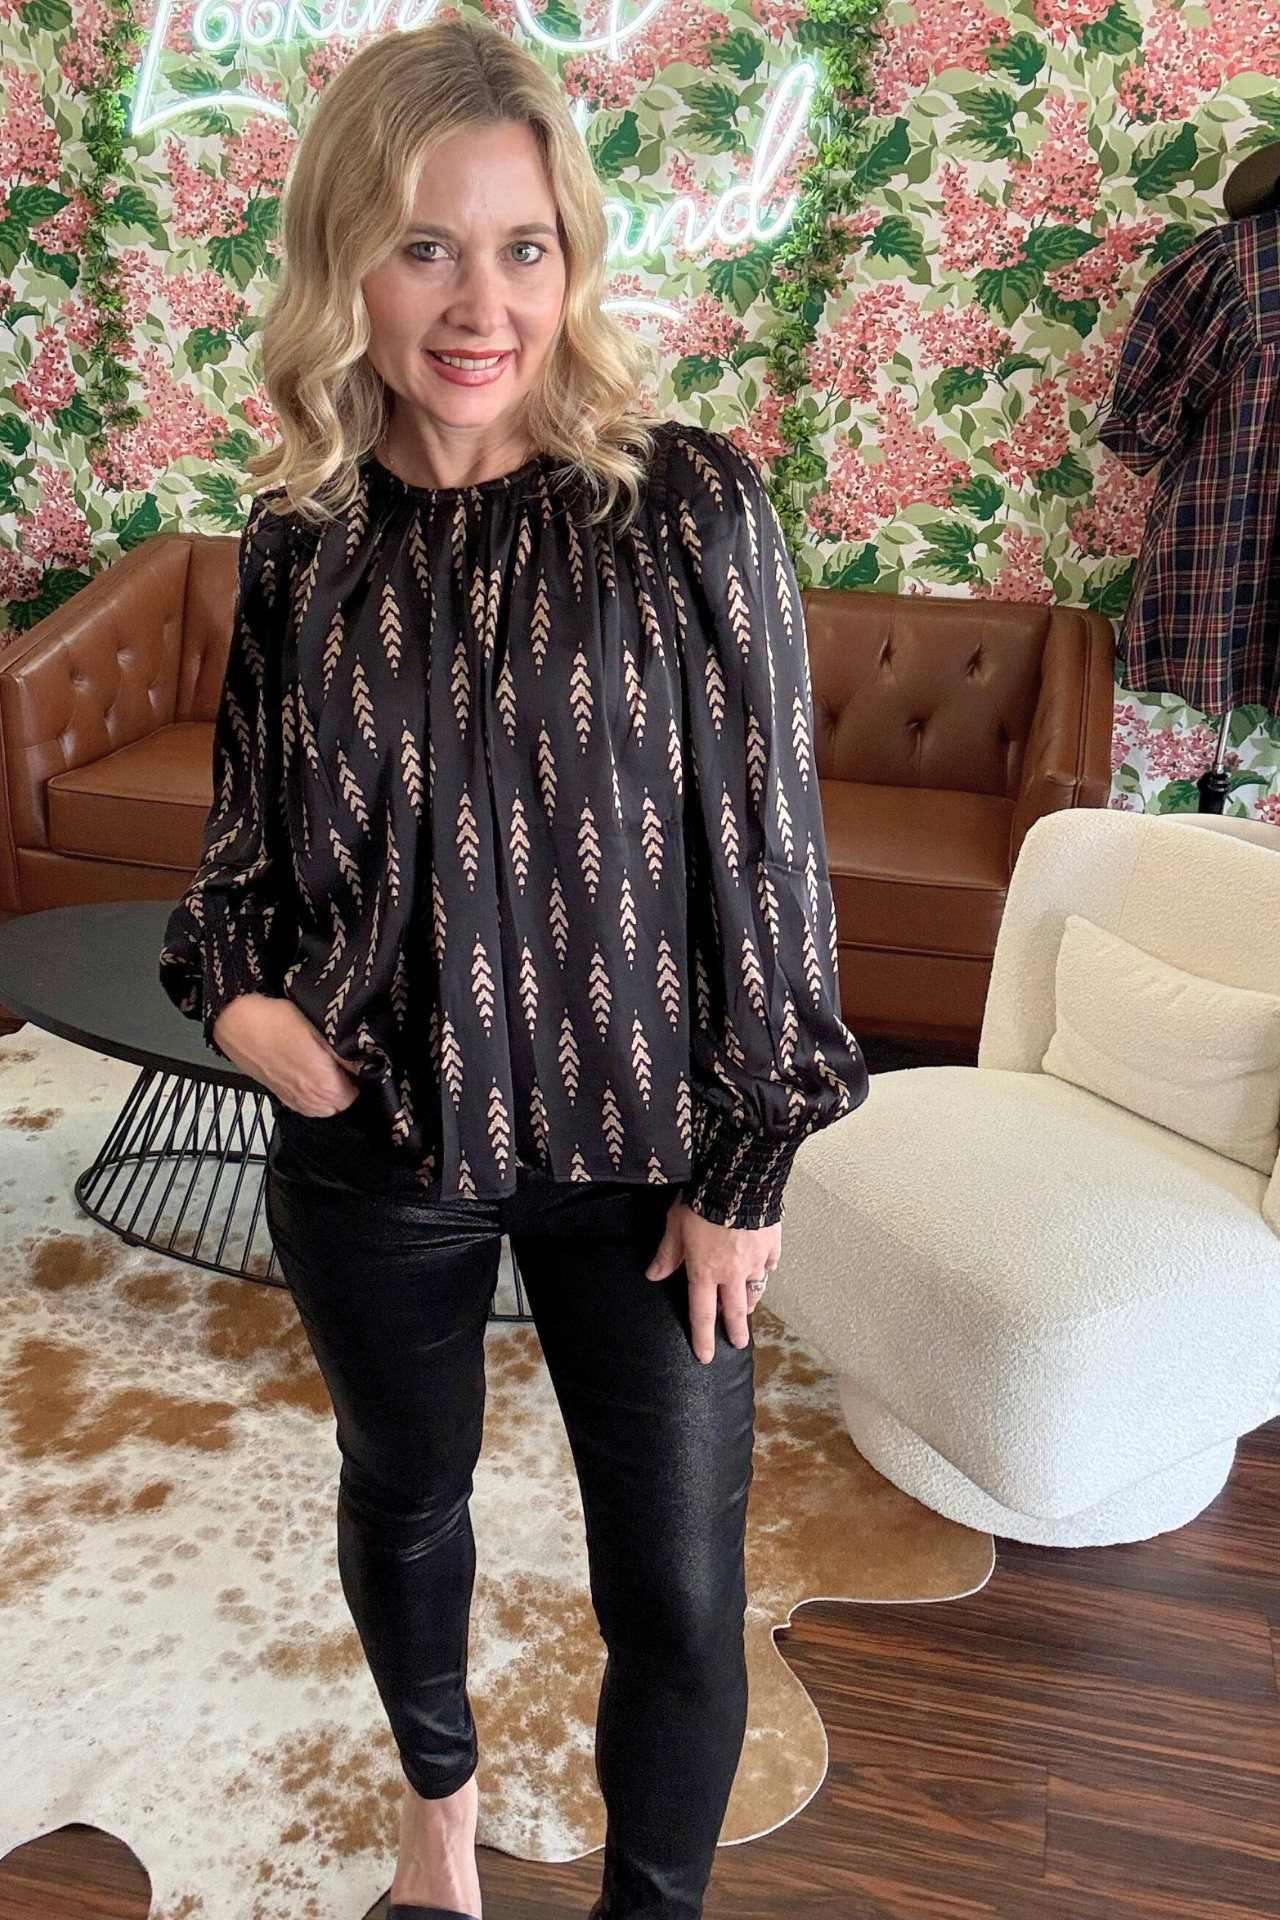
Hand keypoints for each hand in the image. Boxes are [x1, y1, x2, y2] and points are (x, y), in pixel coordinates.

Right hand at [210, 992, 361, 1116]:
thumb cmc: (277, 1023)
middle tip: (342, 1063)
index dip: (361, 1077)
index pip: (359, 1093)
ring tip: (325, 1066)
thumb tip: (366, 1064)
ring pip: (325, 1106)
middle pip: (342, 1103)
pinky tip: (308, 1071)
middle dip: (346, 1086)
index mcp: (325, 1086)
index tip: (358, 1062)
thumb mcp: (321, 1032)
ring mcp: (294, 1101)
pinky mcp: (281, 1096)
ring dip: (330, 1091)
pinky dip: (313, 1093)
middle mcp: (311, 1101)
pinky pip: (307, 1103)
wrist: (238, 1023)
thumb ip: (347, 1054)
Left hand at [644, 1196, 779, 1364]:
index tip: (706, 1356)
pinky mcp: (771, 1245)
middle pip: (735, 1311)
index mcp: (705, 1272)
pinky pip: (770, 1264)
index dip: (703, 1337)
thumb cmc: (701, 1202)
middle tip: (739, 1343)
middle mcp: (732, 1273)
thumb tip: (653, 1275)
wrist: (736, 1181)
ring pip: (755, 1290)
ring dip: (751, 1301)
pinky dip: (766, 1269)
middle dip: (736, 1330)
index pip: (702, 1314)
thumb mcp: (675, 1228)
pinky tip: (765, 1268)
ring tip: (749, 1308)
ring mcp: (755, 1261)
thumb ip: (667, 1255)